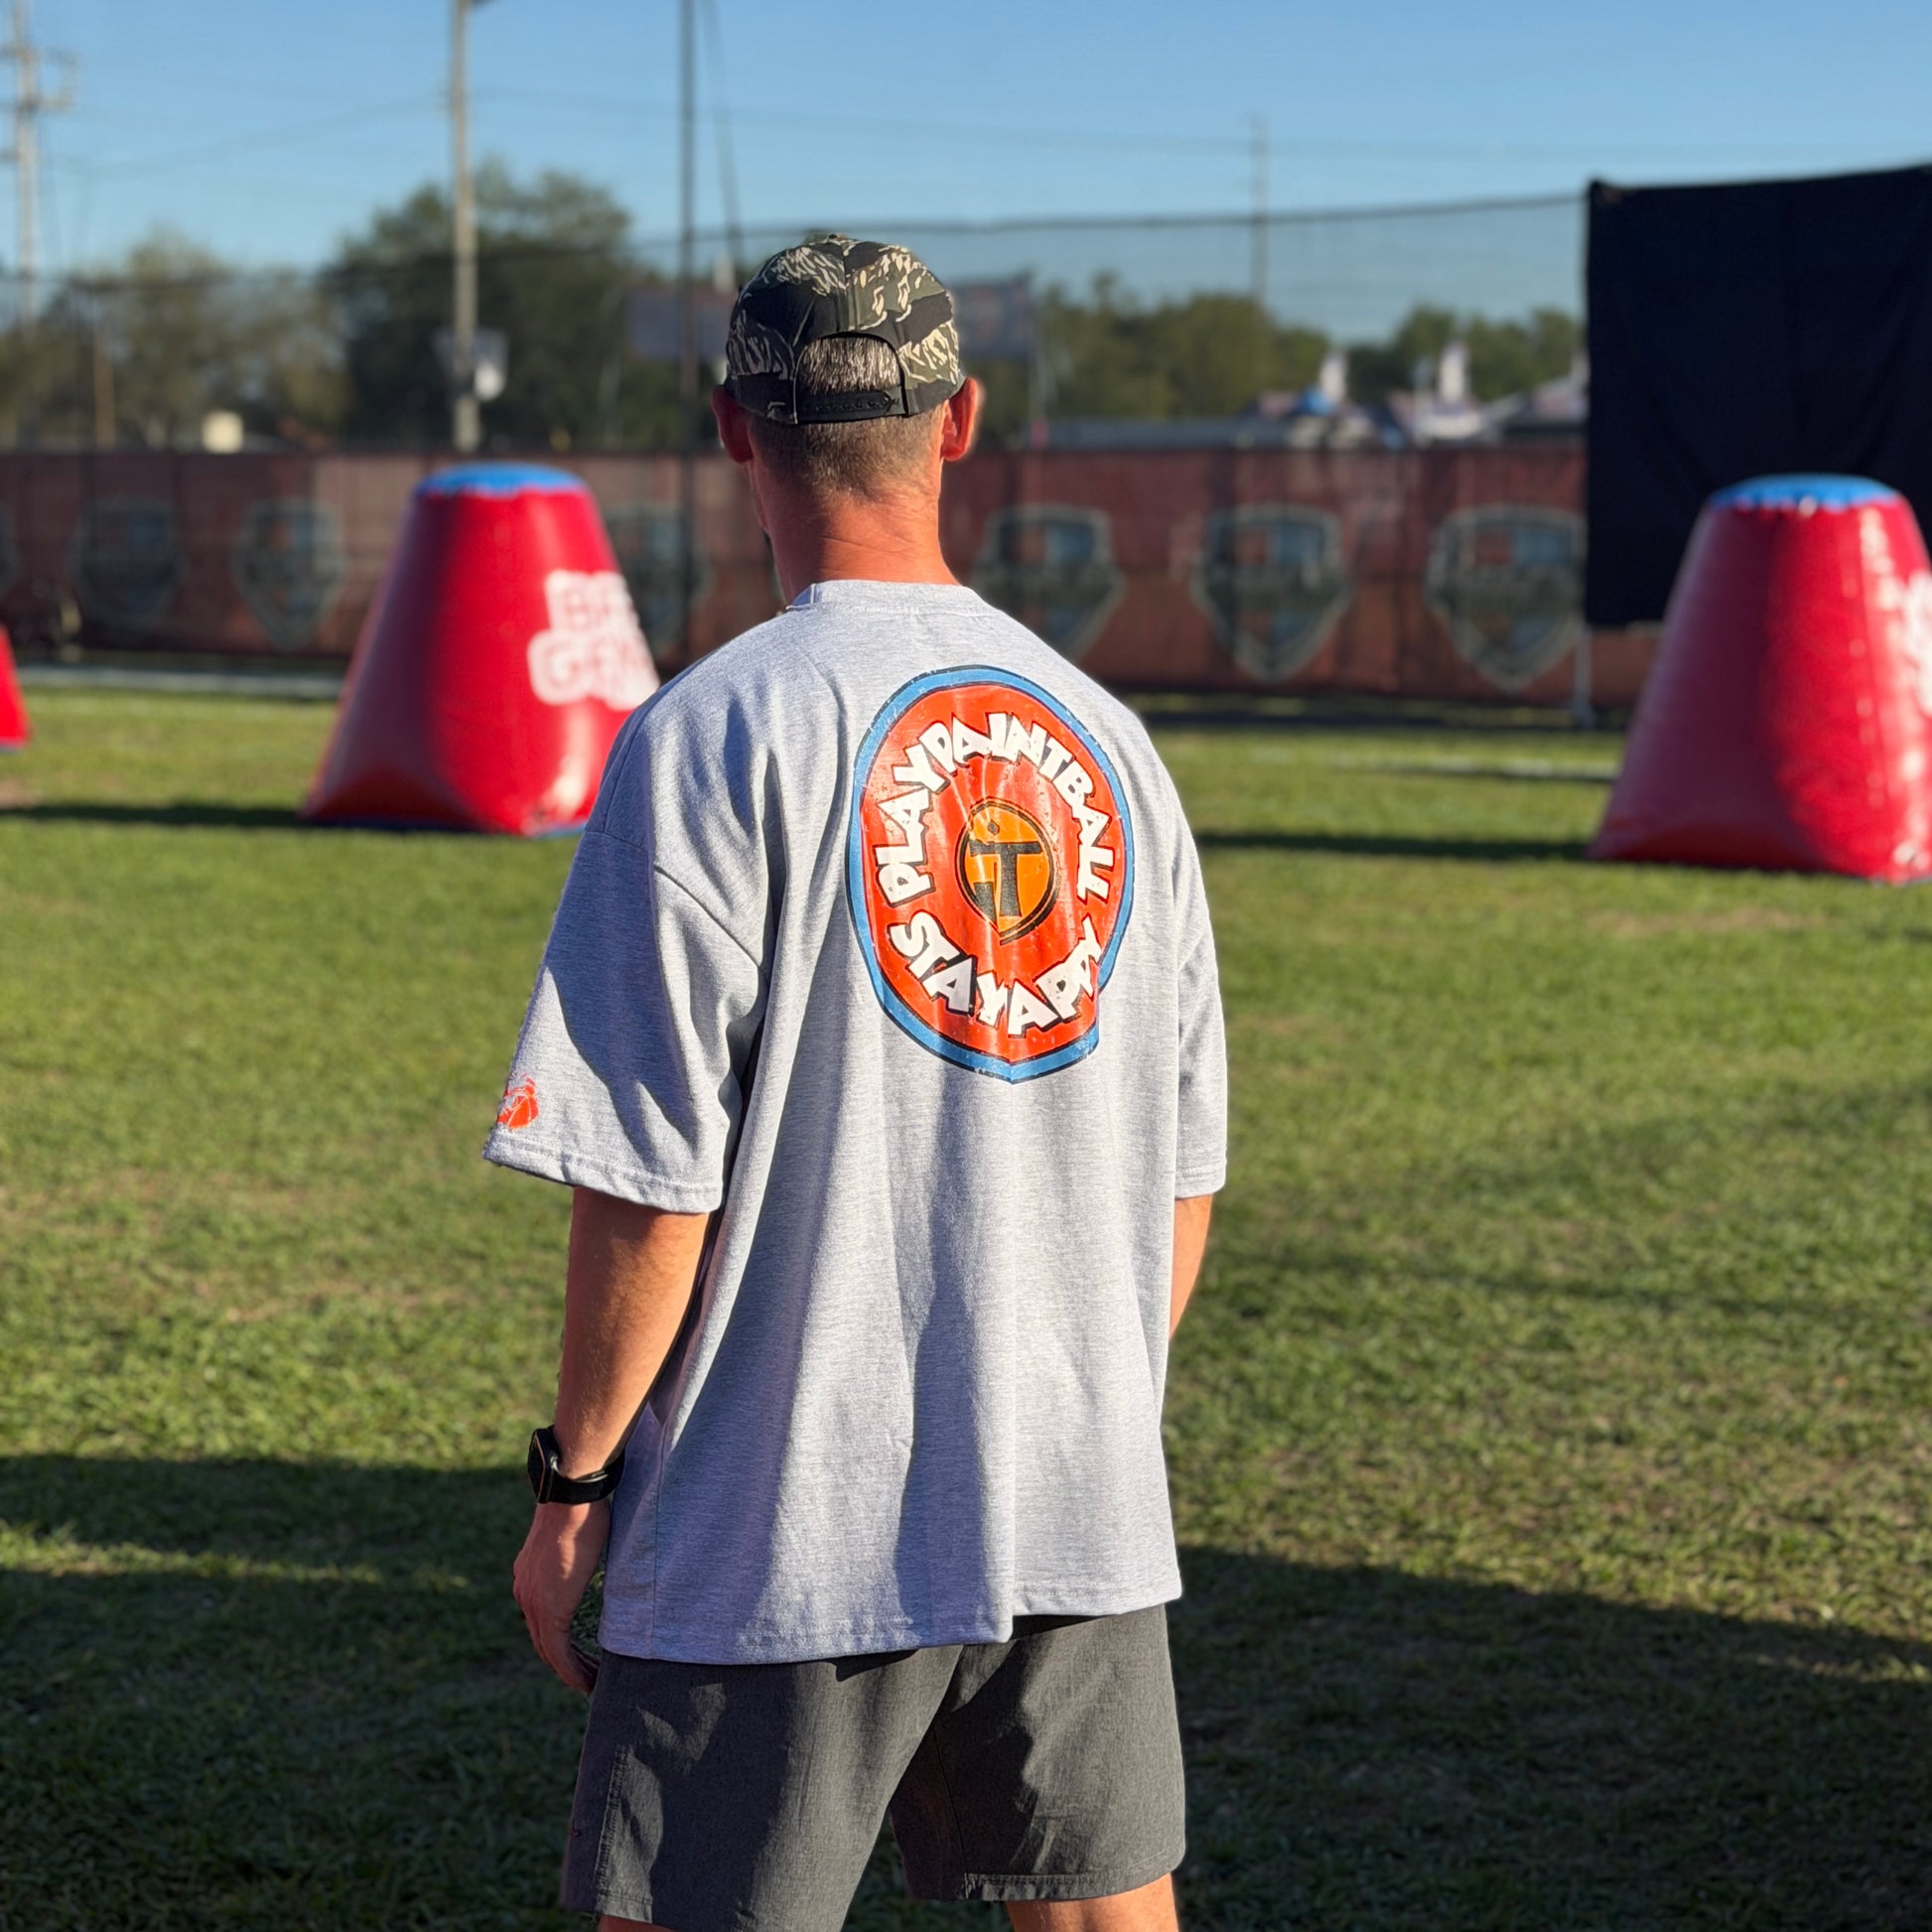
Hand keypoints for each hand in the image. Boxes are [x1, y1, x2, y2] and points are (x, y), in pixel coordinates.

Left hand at [512, 1500, 608, 1693]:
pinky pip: (558, 1652)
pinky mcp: (550, 1609)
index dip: (558, 1641)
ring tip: (592, 1684)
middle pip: (542, 1641)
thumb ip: (577, 1554)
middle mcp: (525, 1593)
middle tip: (589, 1677)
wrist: (571, 1497)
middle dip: (566, 1662)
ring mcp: (534, 1602)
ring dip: (572, 1671)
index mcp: (528, 1577)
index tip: (579, 1654)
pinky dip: (572, 1670)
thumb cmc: (581, 1506)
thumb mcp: (576, 1536)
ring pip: (549, 1651)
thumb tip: (595, 1549)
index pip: (541, 1620)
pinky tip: (588, 1682)